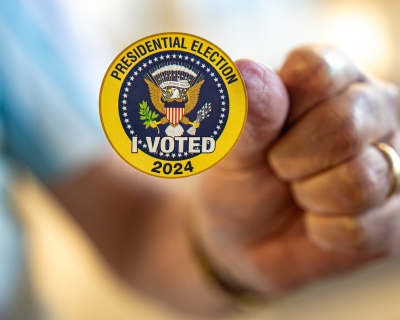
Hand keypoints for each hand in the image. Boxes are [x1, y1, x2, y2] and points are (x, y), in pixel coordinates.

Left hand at [197, 46, 399, 294]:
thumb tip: (249, 70)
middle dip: (292, 160)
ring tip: (299, 193)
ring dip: (310, 196)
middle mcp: (369, 108)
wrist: (249, 234)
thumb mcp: (232, 149)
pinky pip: (362, 227)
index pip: (317, 71)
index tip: (266, 132)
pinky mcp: (395, 212)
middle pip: (345, 126)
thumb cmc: (242, 177)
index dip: (283, 111)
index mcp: (328, 77)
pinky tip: (315, 221)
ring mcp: (391, 157)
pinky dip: (322, 231)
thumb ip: (245, 115)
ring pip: (361, 179)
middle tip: (279, 167)